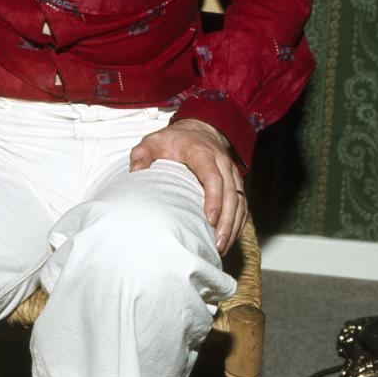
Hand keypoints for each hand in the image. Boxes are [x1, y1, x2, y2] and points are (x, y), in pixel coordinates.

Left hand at [129, 118, 245, 254]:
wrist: (197, 130)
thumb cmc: (173, 140)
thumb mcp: (152, 142)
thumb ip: (141, 154)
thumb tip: (135, 172)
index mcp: (201, 152)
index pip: (213, 176)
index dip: (214, 198)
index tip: (210, 219)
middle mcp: (221, 161)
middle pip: (230, 192)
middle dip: (226, 219)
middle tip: (218, 243)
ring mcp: (231, 172)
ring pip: (239, 200)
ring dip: (234, 224)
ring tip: (222, 246)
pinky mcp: (235, 181)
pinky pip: (242, 203)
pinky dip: (238, 222)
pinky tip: (229, 238)